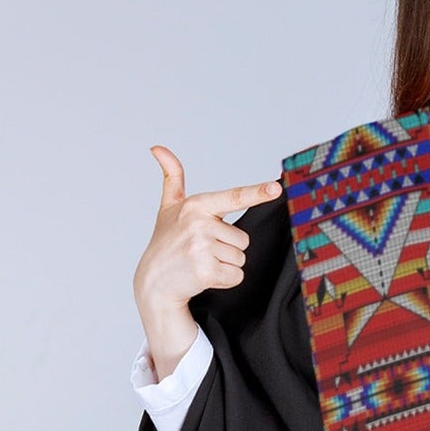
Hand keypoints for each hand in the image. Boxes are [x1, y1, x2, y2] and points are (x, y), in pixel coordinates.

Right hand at [132, 145, 281, 374]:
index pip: (233, 198)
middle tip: (203, 251)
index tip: (276, 188)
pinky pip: (236, 276)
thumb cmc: (166, 243)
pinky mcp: (206, 271)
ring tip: (201, 263)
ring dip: (225, 265)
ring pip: (240, 258)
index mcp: (196, 206)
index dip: (257, 192)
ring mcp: (202, 248)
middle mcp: (199, 224)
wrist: (153, 283)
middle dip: (228, 248)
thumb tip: (157, 147)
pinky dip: (225, 281)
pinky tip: (204, 277)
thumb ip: (172, 178)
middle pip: (243, 239)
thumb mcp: (168, 208)